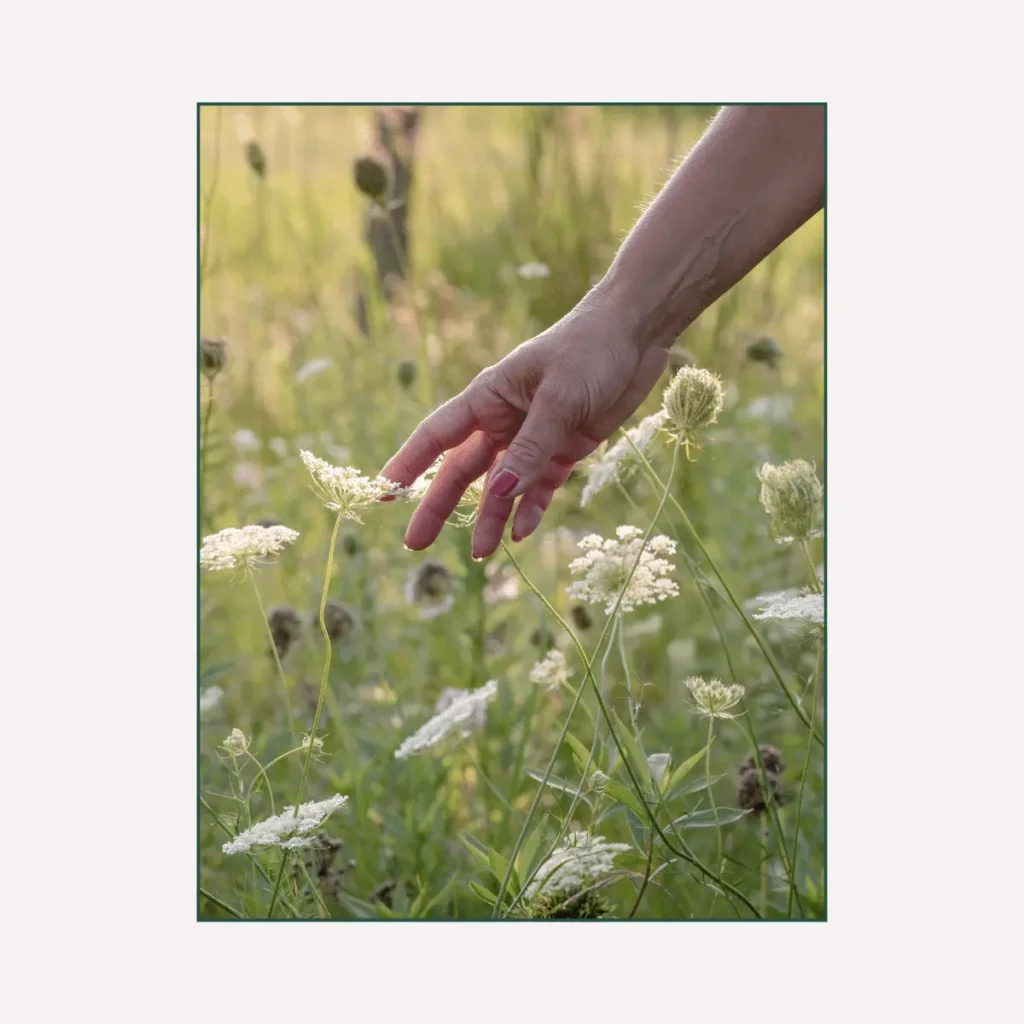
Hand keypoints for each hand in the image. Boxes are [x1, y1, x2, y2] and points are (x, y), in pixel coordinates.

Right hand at [381, 289, 668, 558]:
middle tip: (417, 544)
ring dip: (491, 519)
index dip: (409, 464)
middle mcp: (505, 420)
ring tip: (481, 554)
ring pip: (503, 486)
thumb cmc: (590, 349)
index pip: (438, 435)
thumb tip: (497, 495)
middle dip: (441, 507)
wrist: (637, 334)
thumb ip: (530, 448)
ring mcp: (534, 437)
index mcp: (489, 397)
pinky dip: (532, 509)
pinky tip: (521, 533)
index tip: (385, 493)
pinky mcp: (565, 449)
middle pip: (464, 470)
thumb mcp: (560, 399)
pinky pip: (541, 486)